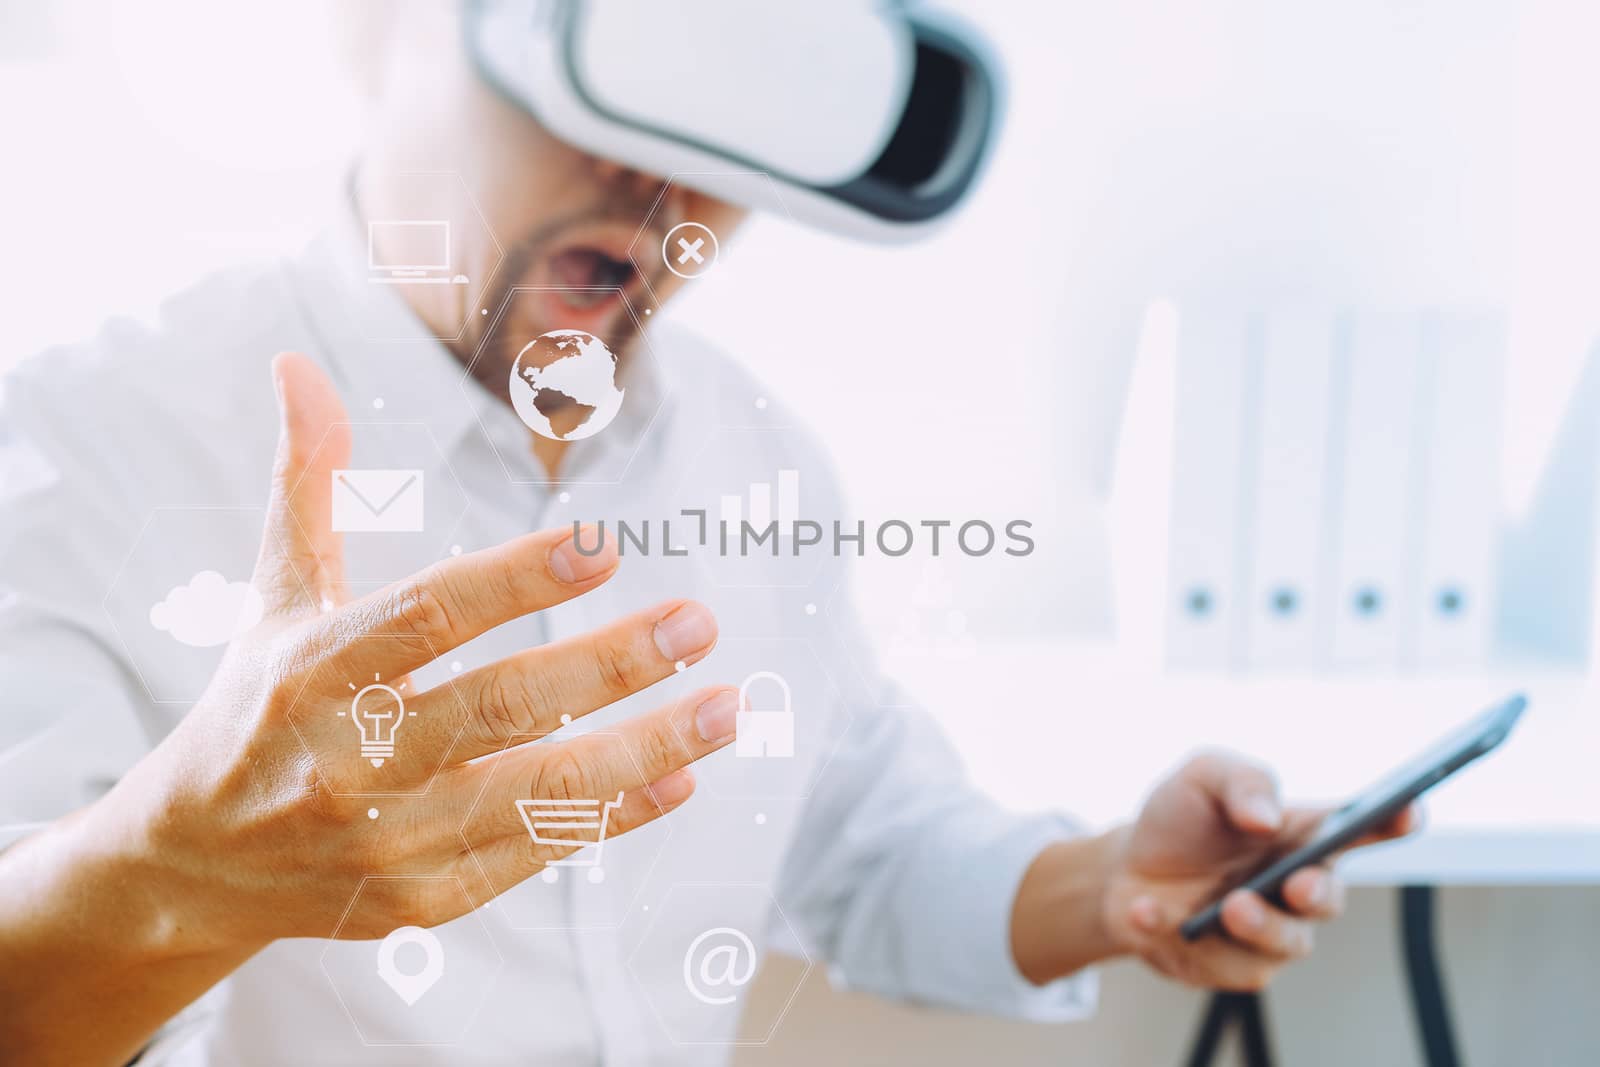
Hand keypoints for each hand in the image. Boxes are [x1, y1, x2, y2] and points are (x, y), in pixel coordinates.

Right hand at [99, 352, 737, 949]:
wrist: (196, 862)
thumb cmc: (260, 704)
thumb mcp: (276, 595)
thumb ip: (308, 483)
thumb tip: (298, 363)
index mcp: (313, 670)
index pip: (430, 617)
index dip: (517, 580)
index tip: (604, 543)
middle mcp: (350, 760)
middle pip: (501, 706)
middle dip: (612, 663)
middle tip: (701, 621)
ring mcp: (389, 840)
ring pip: (537, 794)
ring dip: (644, 749)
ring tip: (729, 704)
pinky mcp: (422, 900)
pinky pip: (534, 855)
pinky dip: (616, 818)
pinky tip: (683, 776)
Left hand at [1100, 750, 1416, 989]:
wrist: (1125, 869)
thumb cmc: (1180, 820)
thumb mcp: (1203, 777)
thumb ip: (1241, 781)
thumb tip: (1267, 818)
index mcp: (1304, 836)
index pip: (1362, 829)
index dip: (1394, 820)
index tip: (1407, 809)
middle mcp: (1296, 889)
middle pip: (1327, 900)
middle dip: (1318, 894)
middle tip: (1297, 884)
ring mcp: (1268, 933)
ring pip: (1283, 943)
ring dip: (1257, 925)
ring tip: (1227, 907)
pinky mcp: (1230, 967)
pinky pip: (1216, 963)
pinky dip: (1175, 934)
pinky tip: (1145, 910)